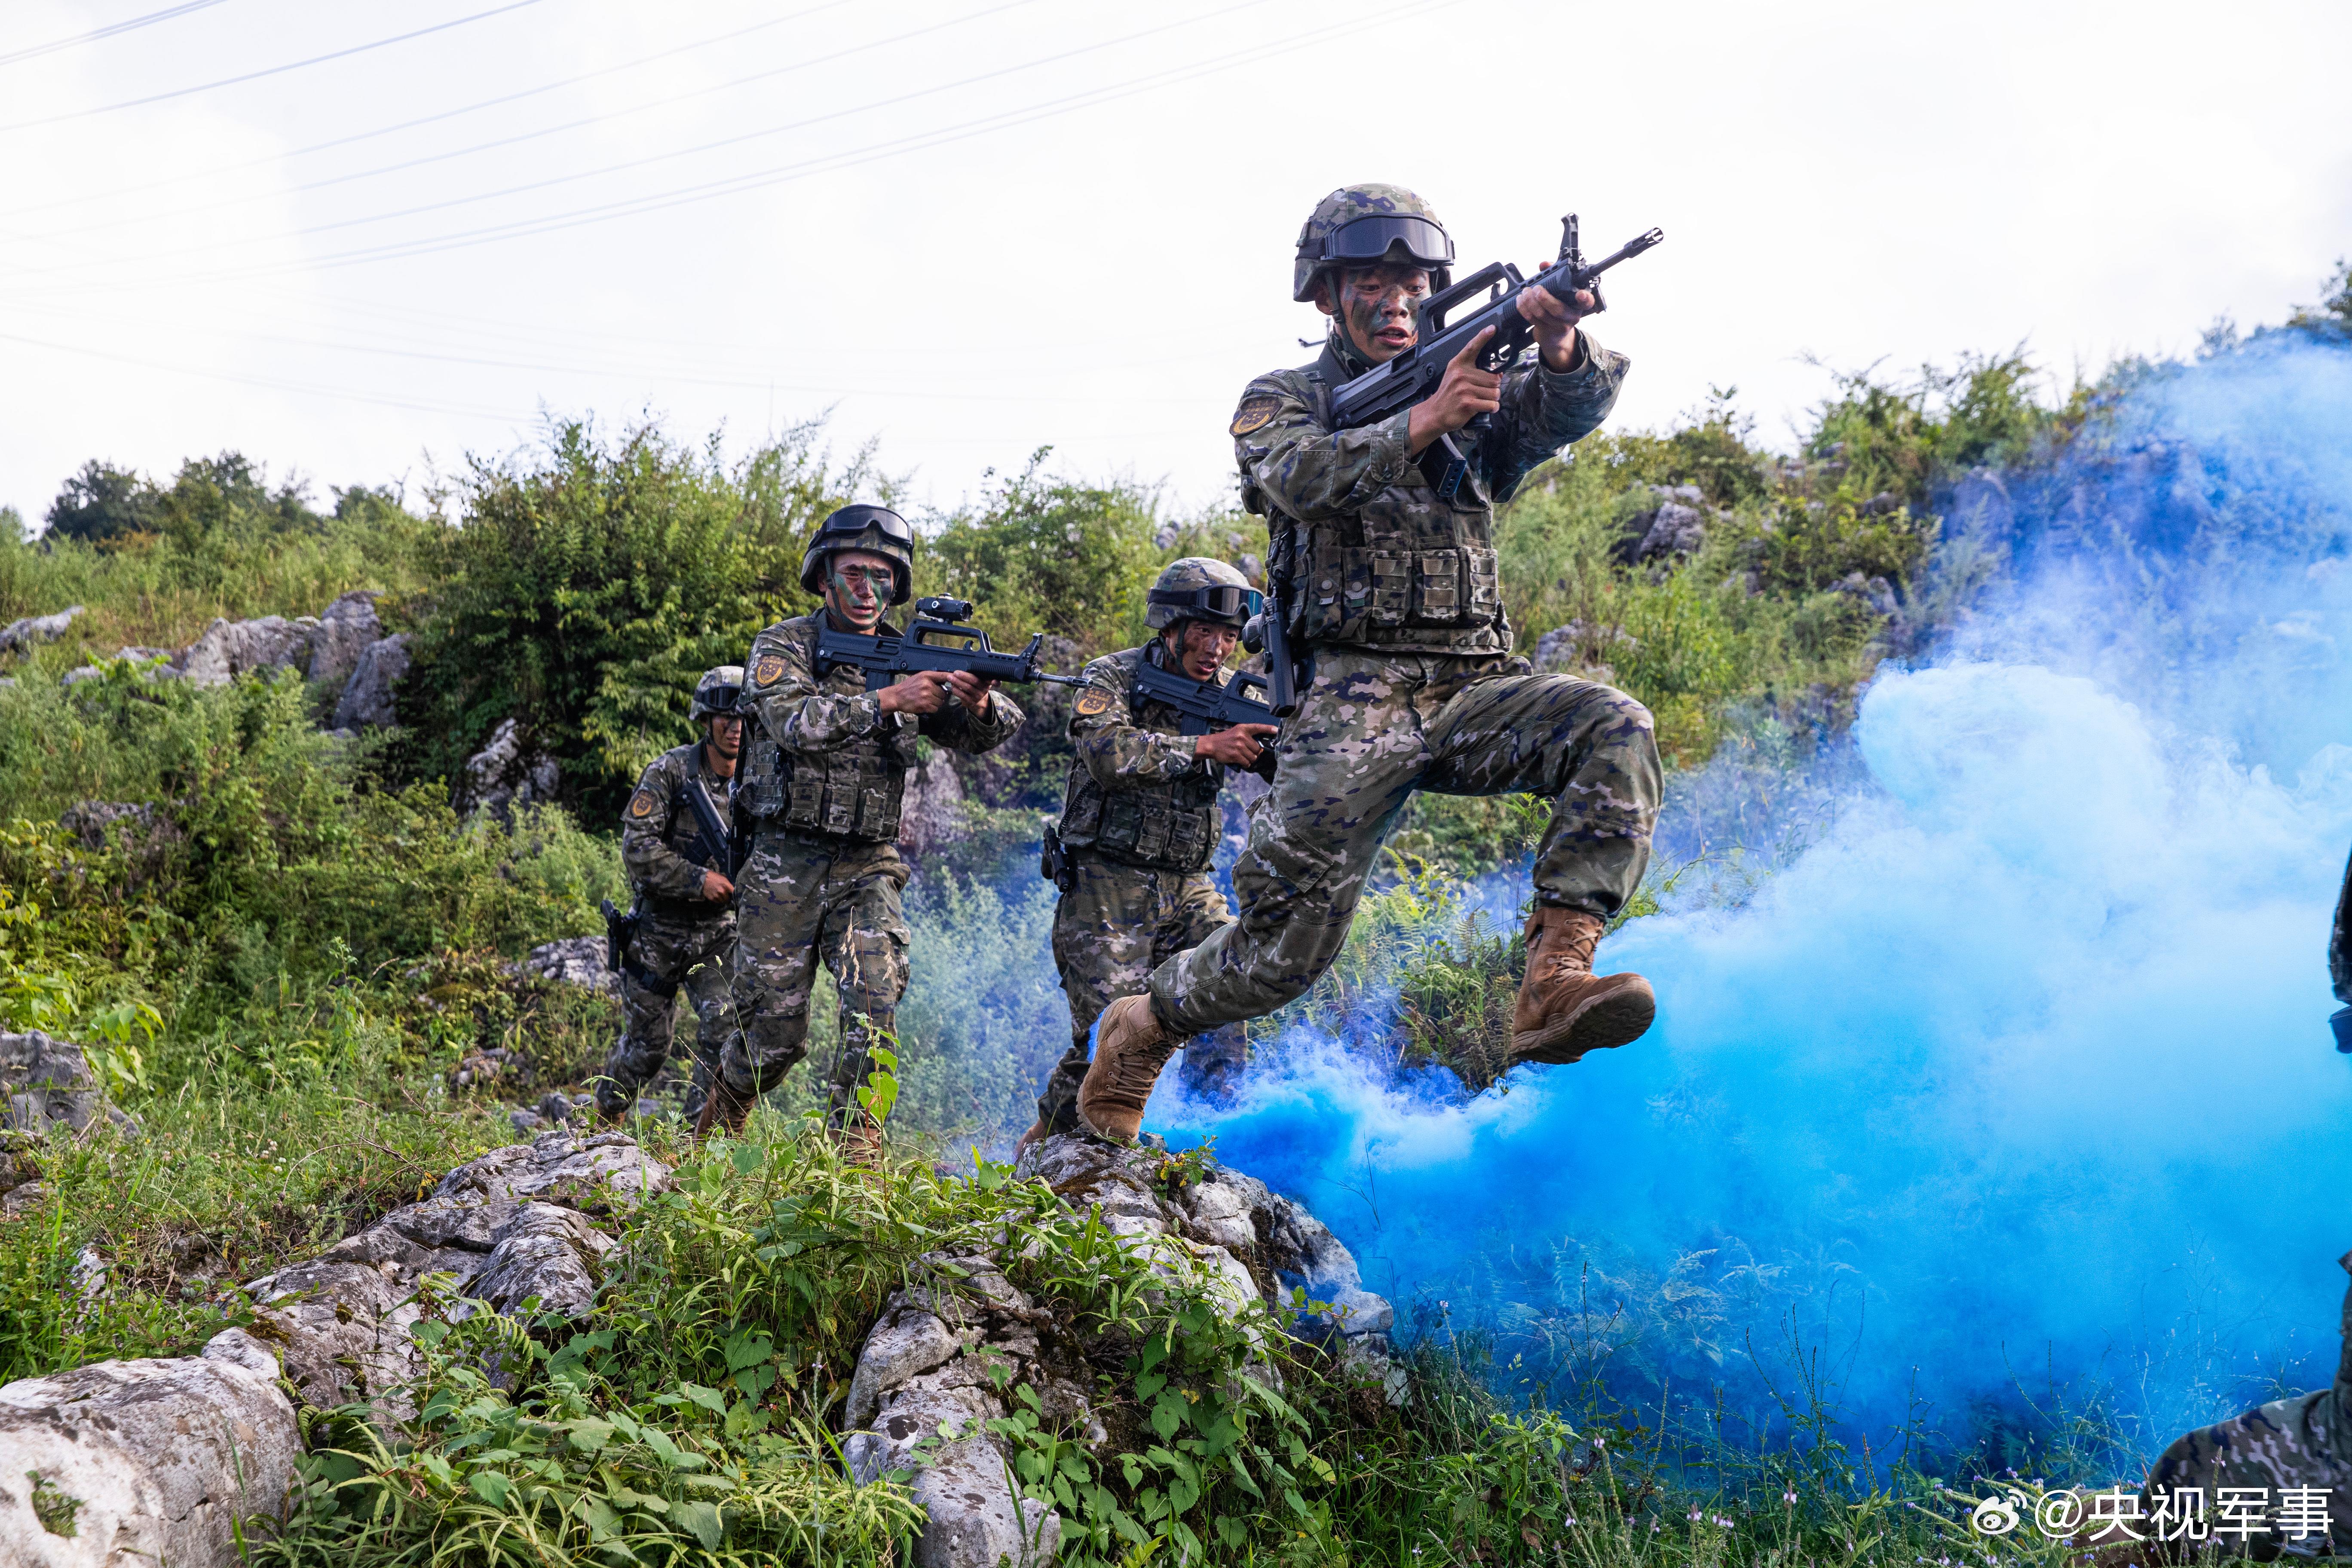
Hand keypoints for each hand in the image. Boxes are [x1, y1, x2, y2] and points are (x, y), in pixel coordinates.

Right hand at [701, 869, 734, 900]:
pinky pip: (717, 902)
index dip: (736, 895)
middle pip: (728, 899)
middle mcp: (722, 891)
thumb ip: (729, 885)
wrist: (703, 879)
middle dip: (728, 898)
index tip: (736, 896)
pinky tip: (716, 895)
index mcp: (726, 885)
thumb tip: (734, 891)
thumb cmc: (714, 877)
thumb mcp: (724, 879)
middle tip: (726, 895)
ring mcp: (717, 896)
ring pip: (723, 901)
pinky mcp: (712, 898)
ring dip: (723, 899)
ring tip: (720, 895)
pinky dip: (718, 900)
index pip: (734, 892)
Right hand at [876, 671, 952, 714]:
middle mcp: (927, 685)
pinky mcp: (924, 705)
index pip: (944, 675)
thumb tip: (947, 679)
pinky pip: (935, 708)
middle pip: (944, 693)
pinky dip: (932, 708)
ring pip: (941, 702)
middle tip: (931, 695)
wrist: (897, 697)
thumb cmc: (908, 687)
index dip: (952, 678)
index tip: (957, 680)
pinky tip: (925, 705)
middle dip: (939, 695)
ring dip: (936, 703)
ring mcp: (926, 696)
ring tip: (927, 700)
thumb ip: (932, 678)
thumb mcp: (919, 677)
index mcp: (926, 676)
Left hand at [943, 670, 996, 714]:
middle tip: (956, 672)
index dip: (996, 681)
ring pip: (967, 688)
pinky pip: (962, 695)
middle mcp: (984, 689)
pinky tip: (952, 685)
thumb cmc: (978, 686)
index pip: (995, 681)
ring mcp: (978, 696)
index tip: (994, 681)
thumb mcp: (982, 679)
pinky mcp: (971, 701)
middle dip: (964, 676)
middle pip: (975, 681)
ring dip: (957, 682)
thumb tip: (966, 660)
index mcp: (987, 681)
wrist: (979, 701)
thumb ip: (978, 672)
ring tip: (950, 677)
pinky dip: (956, 690)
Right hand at [1195, 723, 1278, 767]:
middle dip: (1254, 752)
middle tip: (1246, 751)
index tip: (1276, 730)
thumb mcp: (1236, 732)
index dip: (1268, 728)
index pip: (1258, 727)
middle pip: (1258, 748)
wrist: (1212, 745)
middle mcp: (1242, 736)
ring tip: (1242, 756)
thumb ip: (1248, 737)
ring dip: (1249, 759)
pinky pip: (1247, 763)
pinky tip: (1239, 760)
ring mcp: (1239, 746)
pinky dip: (1245, 763)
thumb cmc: (1225, 739)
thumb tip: (1260, 748)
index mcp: (1243, 728)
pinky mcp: (1236, 755)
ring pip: (1253, 757)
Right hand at [1407, 327, 1502, 453]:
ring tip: (1481, 400)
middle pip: (1494, 378)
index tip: (1492, 328)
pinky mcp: (1467, 403)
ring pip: (1495, 392)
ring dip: (1493, 399)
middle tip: (1482, 393)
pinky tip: (1484, 408)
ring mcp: (1464, 389)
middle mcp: (1461, 374)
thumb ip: (1475, 371)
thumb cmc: (1449, 395)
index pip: (1472, 347)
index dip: (1483, 337)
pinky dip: (1492, 408)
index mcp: (1458, 364)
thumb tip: (1499, 373)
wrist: (1435, 413)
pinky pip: (1491, 404)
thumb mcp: (1456, 376)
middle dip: (1493, 388)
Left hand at [1517, 282, 1591, 369]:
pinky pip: (1533, 320)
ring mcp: (1559, 326)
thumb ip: (1555, 275)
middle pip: (1558, 309)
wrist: (1555, 333)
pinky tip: (1520, 301)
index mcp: (1578, 304)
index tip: (1580, 294)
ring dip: (1530, 302)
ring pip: (1543, 315)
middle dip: (1544, 298)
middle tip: (1536, 289)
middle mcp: (1572, 316)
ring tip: (1525, 292)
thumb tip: (1545, 264)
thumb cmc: (1559, 305)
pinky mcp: (1547, 331)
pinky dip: (1524, 309)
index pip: (1587, 302)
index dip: (1585, 298)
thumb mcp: (1561, 291)